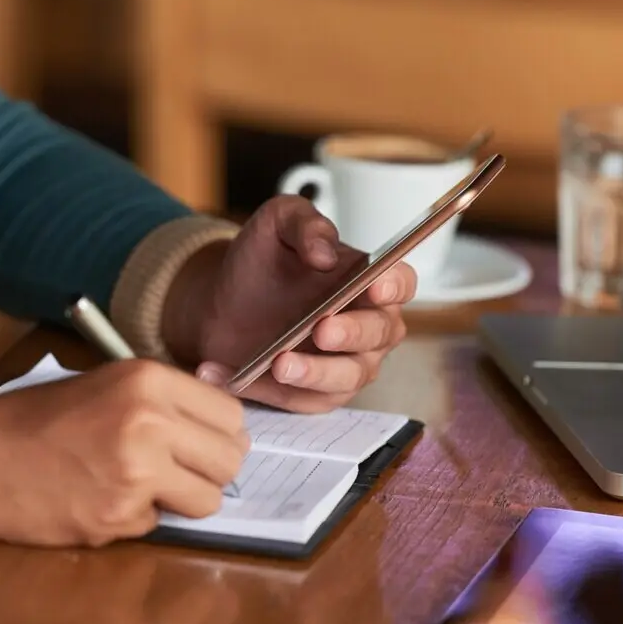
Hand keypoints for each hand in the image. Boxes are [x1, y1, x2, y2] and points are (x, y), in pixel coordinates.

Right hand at [0, 360, 249, 547]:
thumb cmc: (36, 420)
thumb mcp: (107, 386)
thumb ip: (163, 403)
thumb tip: (219, 432)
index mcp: (149, 379)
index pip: (230, 414)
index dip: (220, 435)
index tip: (204, 445)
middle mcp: (151, 421)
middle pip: (231, 459)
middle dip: (210, 472)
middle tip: (180, 474)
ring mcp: (137, 471)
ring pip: (207, 500)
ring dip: (182, 501)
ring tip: (140, 488)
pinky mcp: (118, 515)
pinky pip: (159, 524)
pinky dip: (136, 519)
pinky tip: (99, 501)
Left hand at [164, 196, 416, 412]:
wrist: (222, 301)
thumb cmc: (261, 261)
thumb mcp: (276, 224)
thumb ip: (304, 224)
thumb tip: (325, 253)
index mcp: (368, 280)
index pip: (400, 283)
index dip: (394, 287)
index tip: (374, 287)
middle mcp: (368, 325)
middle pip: (379, 334)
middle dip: (352, 334)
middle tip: (321, 329)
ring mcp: (346, 364)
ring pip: (347, 376)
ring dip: (314, 372)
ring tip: (278, 363)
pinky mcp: (316, 395)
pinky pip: (302, 399)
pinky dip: (268, 390)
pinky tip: (232, 375)